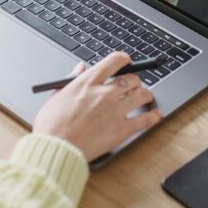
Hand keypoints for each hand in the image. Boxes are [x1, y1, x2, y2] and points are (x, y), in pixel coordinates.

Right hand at [32, 52, 161, 160]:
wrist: (56, 149)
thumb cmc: (52, 125)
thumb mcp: (57, 95)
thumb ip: (72, 79)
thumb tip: (80, 67)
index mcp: (88, 82)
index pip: (114, 61)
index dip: (124, 59)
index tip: (126, 61)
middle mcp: (104, 93)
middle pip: (131, 79)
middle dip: (134, 81)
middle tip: (132, 86)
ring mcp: (115, 111)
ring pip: (142, 95)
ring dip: (145, 95)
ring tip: (146, 97)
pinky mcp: (122, 130)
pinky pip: (145, 119)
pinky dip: (153, 116)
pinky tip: (156, 114)